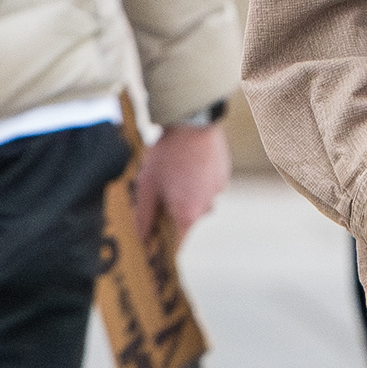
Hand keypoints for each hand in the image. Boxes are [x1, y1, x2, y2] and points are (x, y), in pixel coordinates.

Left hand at [134, 121, 230, 237]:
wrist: (193, 123)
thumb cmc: (167, 156)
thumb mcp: (147, 186)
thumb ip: (144, 216)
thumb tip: (143, 238)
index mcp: (187, 215)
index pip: (177, 243)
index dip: (165, 243)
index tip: (155, 237)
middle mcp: (206, 208)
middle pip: (186, 219)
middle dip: (172, 209)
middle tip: (159, 188)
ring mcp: (217, 192)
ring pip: (197, 200)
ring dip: (185, 192)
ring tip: (174, 170)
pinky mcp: (224, 176)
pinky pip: (207, 185)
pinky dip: (197, 180)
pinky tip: (186, 163)